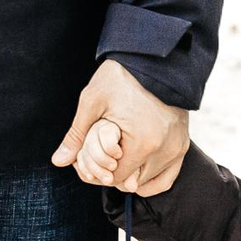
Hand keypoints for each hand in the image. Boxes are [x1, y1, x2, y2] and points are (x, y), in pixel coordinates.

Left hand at [53, 58, 187, 195]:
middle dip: (114, 172)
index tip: (90, 158)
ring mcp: (177, 148)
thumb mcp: (93, 101)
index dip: (98, 171)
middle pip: (132, 182)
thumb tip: (58, 161)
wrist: (154, 57)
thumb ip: (77, 135)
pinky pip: (168, 176)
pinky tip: (137, 168)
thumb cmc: (121, 76)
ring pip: (149, 181)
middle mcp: (165, 151)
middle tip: (102, 154)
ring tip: (119, 154)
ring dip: (133, 176)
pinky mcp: (183, 144)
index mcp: (143, 144)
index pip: (115, 179)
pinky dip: (152, 177)